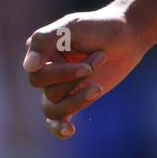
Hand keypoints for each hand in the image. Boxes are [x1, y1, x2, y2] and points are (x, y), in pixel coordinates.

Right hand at [22, 6, 147, 140]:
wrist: (127, 35)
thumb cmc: (100, 26)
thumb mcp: (71, 27)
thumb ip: (46, 41)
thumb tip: (29, 68)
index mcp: (40, 53)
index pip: (37, 75)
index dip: (63, 74)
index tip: (88, 67)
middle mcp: (46, 72)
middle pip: (48, 91)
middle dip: (76, 79)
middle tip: (101, 57)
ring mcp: (60, 87)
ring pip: (53, 109)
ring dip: (78, 99)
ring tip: (98, 88)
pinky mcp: (74, 99)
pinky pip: (56, 121)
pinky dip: (59, 128)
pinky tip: (70, 130)